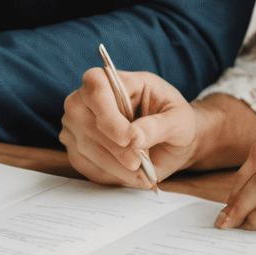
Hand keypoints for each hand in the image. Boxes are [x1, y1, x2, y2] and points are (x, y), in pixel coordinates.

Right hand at [60, 69, 199, 187]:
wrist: (171, 142)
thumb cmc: (174, 122)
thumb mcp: (179, 120)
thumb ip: (158, 126)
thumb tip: (134, 137)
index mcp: (119, 80)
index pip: (97, 88)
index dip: (108, 116)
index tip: (130, 140)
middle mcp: (90, 96)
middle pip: (83, 117)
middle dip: (112, 147)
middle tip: (138, 163)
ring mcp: (78, 121)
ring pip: (82, 145)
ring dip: (113, 165)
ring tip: (140, 171)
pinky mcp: (76, 146)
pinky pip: (83, 164)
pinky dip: (108, 174)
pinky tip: (128, 174)